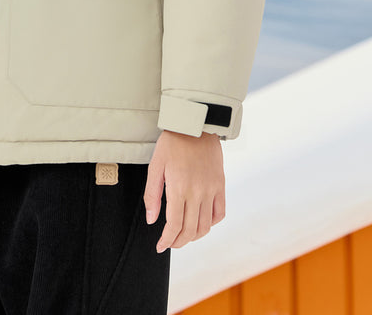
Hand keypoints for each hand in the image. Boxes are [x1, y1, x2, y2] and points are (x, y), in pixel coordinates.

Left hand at [143, 129, 224, 251]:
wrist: (195, 125)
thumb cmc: (172, 143)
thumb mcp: (155, 166)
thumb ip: (152, 195)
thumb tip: (152, 221)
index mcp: (179, 188)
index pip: (174, 225)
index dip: (167, 240)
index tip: (160, 246)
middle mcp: (198, 192)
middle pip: (190, 230)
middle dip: (179, 242)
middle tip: (170, 243)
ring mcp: (211, 190)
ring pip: (206, 226)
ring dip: (194, 236)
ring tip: (184, 236)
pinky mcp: (220, 185)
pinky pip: (219, 213)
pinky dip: (211, 223)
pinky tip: (201, 222)